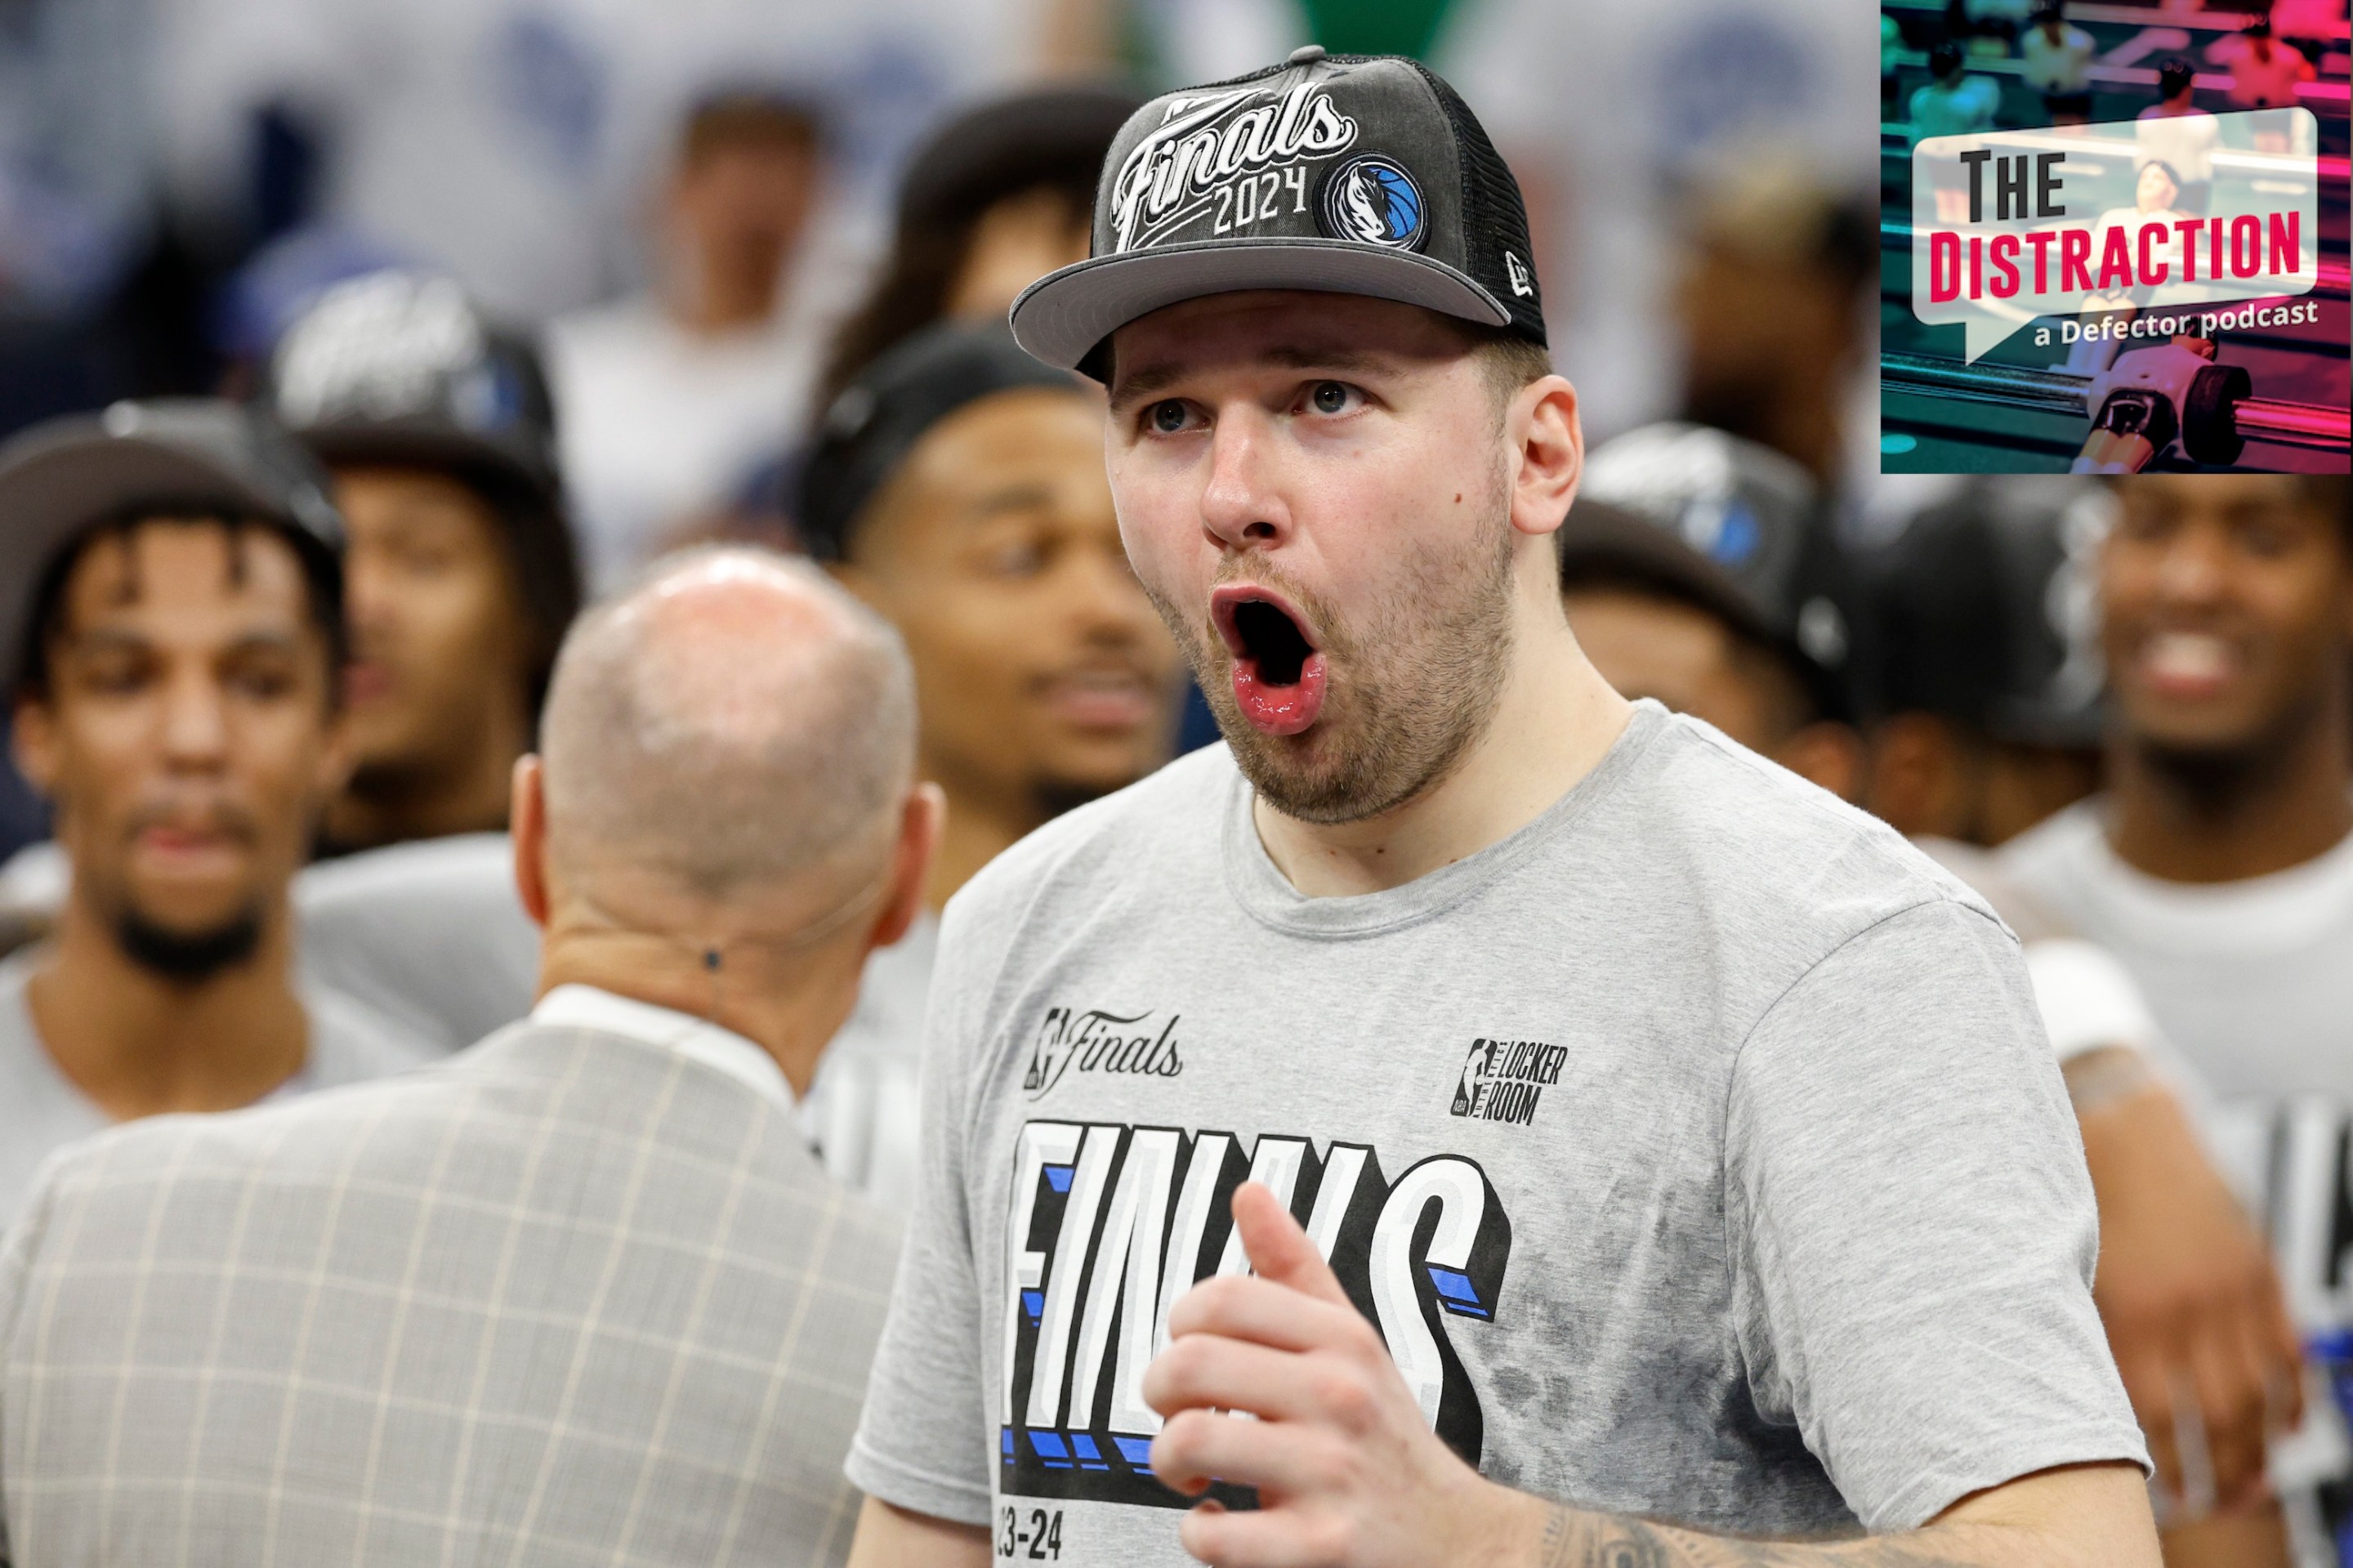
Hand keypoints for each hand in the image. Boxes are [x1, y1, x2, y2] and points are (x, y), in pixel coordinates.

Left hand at [1142, 1182, 1529, 1566]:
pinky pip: (1215, 1536)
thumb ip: (1293, 1270)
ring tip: (1193, 1471)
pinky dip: (1199, 1533)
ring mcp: (1332, 1473)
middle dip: (1158, 1394)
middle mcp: (1339, 1396)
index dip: (1180, 1325)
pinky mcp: (1323, 1547)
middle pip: (1189, 1363)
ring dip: (1169, 1463)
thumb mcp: (1351, 1342)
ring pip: (1189, 1441)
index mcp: (1340, 1340)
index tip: (1193, 1353)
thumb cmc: (1383, 1437)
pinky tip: (1220, 1522)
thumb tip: (1248, 1192)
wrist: (1457, 1542)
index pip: (1219, 1297)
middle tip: (1177, 1414)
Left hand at [2076, 1070, 2301, 1514]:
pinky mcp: (2260, 1271)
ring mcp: (2233, 1290)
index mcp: (2131, 1310)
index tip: (2159, 1496)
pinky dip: (2293, 1397)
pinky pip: (2288, 1351)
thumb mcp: (2070, 1272)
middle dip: (2218, 1474)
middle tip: (2211, 1505)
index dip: (2161, 1466)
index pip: (2156, 1417)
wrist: (2119, 1119)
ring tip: (2247, 1486)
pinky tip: (2284, 1428)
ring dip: (2259, 1450)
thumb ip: (2091, 1335)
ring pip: (2260, 1394)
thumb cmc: (2078, 1194)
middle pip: (2218, 1418)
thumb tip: (2098, 1404)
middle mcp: (2188, 1307)